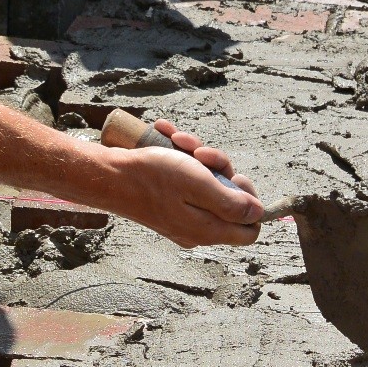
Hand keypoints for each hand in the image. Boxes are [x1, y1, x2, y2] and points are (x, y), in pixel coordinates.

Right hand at [112, 120, 263, 248]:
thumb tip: (258, 213)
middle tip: (200, 153)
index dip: (250, 201)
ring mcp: (182, 217)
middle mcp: (197, 229)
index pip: (250, 229)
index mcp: (209, 229)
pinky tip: (168, 137)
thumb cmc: (151, 178)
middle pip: (228, 200)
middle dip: (219, 169)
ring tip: (178, 140)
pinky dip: (181, 159)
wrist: (108, 176)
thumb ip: (231, 203)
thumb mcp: (199, 184)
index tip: (234, 178)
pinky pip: (186, 182)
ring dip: (197, 157)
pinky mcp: (168, 206)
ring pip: (207, 185)